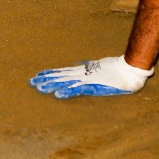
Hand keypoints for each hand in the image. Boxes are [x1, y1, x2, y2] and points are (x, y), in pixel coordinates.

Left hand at [30, 56, 152, 97]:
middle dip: (45, 79)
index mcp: (82, 70)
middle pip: (59, 76)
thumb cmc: (115, 68)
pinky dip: (66, 92)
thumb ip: (88, 66)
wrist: (128, 70)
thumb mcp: (98, 66)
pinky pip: (77, 90)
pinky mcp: (93, 86)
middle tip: (31, 82)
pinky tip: (57, 94)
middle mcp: (81, 74)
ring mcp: (86, 80)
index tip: (38, 75)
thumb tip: (80, 64)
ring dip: (51, 85)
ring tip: (39, 88)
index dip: (50, 74)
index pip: (62, 72)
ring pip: (64, 82)